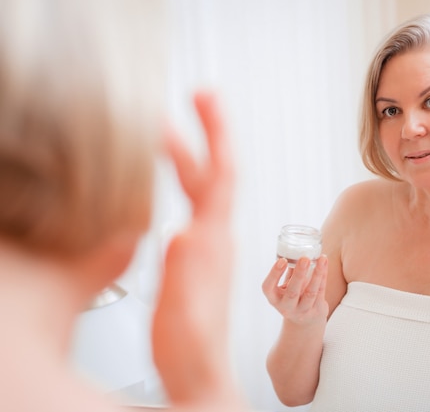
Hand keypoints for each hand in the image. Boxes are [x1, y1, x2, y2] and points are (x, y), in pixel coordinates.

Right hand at [151, 91, 241, 407]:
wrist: (198, 369)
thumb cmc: (192, 342)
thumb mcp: (183, 303)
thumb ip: (183, 265)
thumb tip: (180, 230)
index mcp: (213, 240)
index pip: (222, 173)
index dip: (217, 132)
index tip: (208, 97)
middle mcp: (215, 236)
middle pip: (211, 173)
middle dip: (202, 132)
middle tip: (193, 98)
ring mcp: (207, 245)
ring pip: (201, 188)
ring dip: (189, 155)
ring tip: (171, 132)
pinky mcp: (196, 257)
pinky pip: (193, 207)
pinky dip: (182, 184)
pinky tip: (172, 185)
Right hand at [262, 256, 328, 326]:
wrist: (305, 322)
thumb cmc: (294, 296)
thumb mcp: (286, 287)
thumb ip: (290, 271)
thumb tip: (295, 247)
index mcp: (274, 298)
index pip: (268, 288)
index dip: (274, 274)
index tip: (282, 260)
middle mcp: (287, 307)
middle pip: (292, 292)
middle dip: (299, 274)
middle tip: (305, 258)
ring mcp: (302, 311)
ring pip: (311, 293)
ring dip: (317, 274)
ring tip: (321, 259)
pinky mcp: (317, 310)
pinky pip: (321, 291)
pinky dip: (323, 276)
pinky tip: (324, 263)